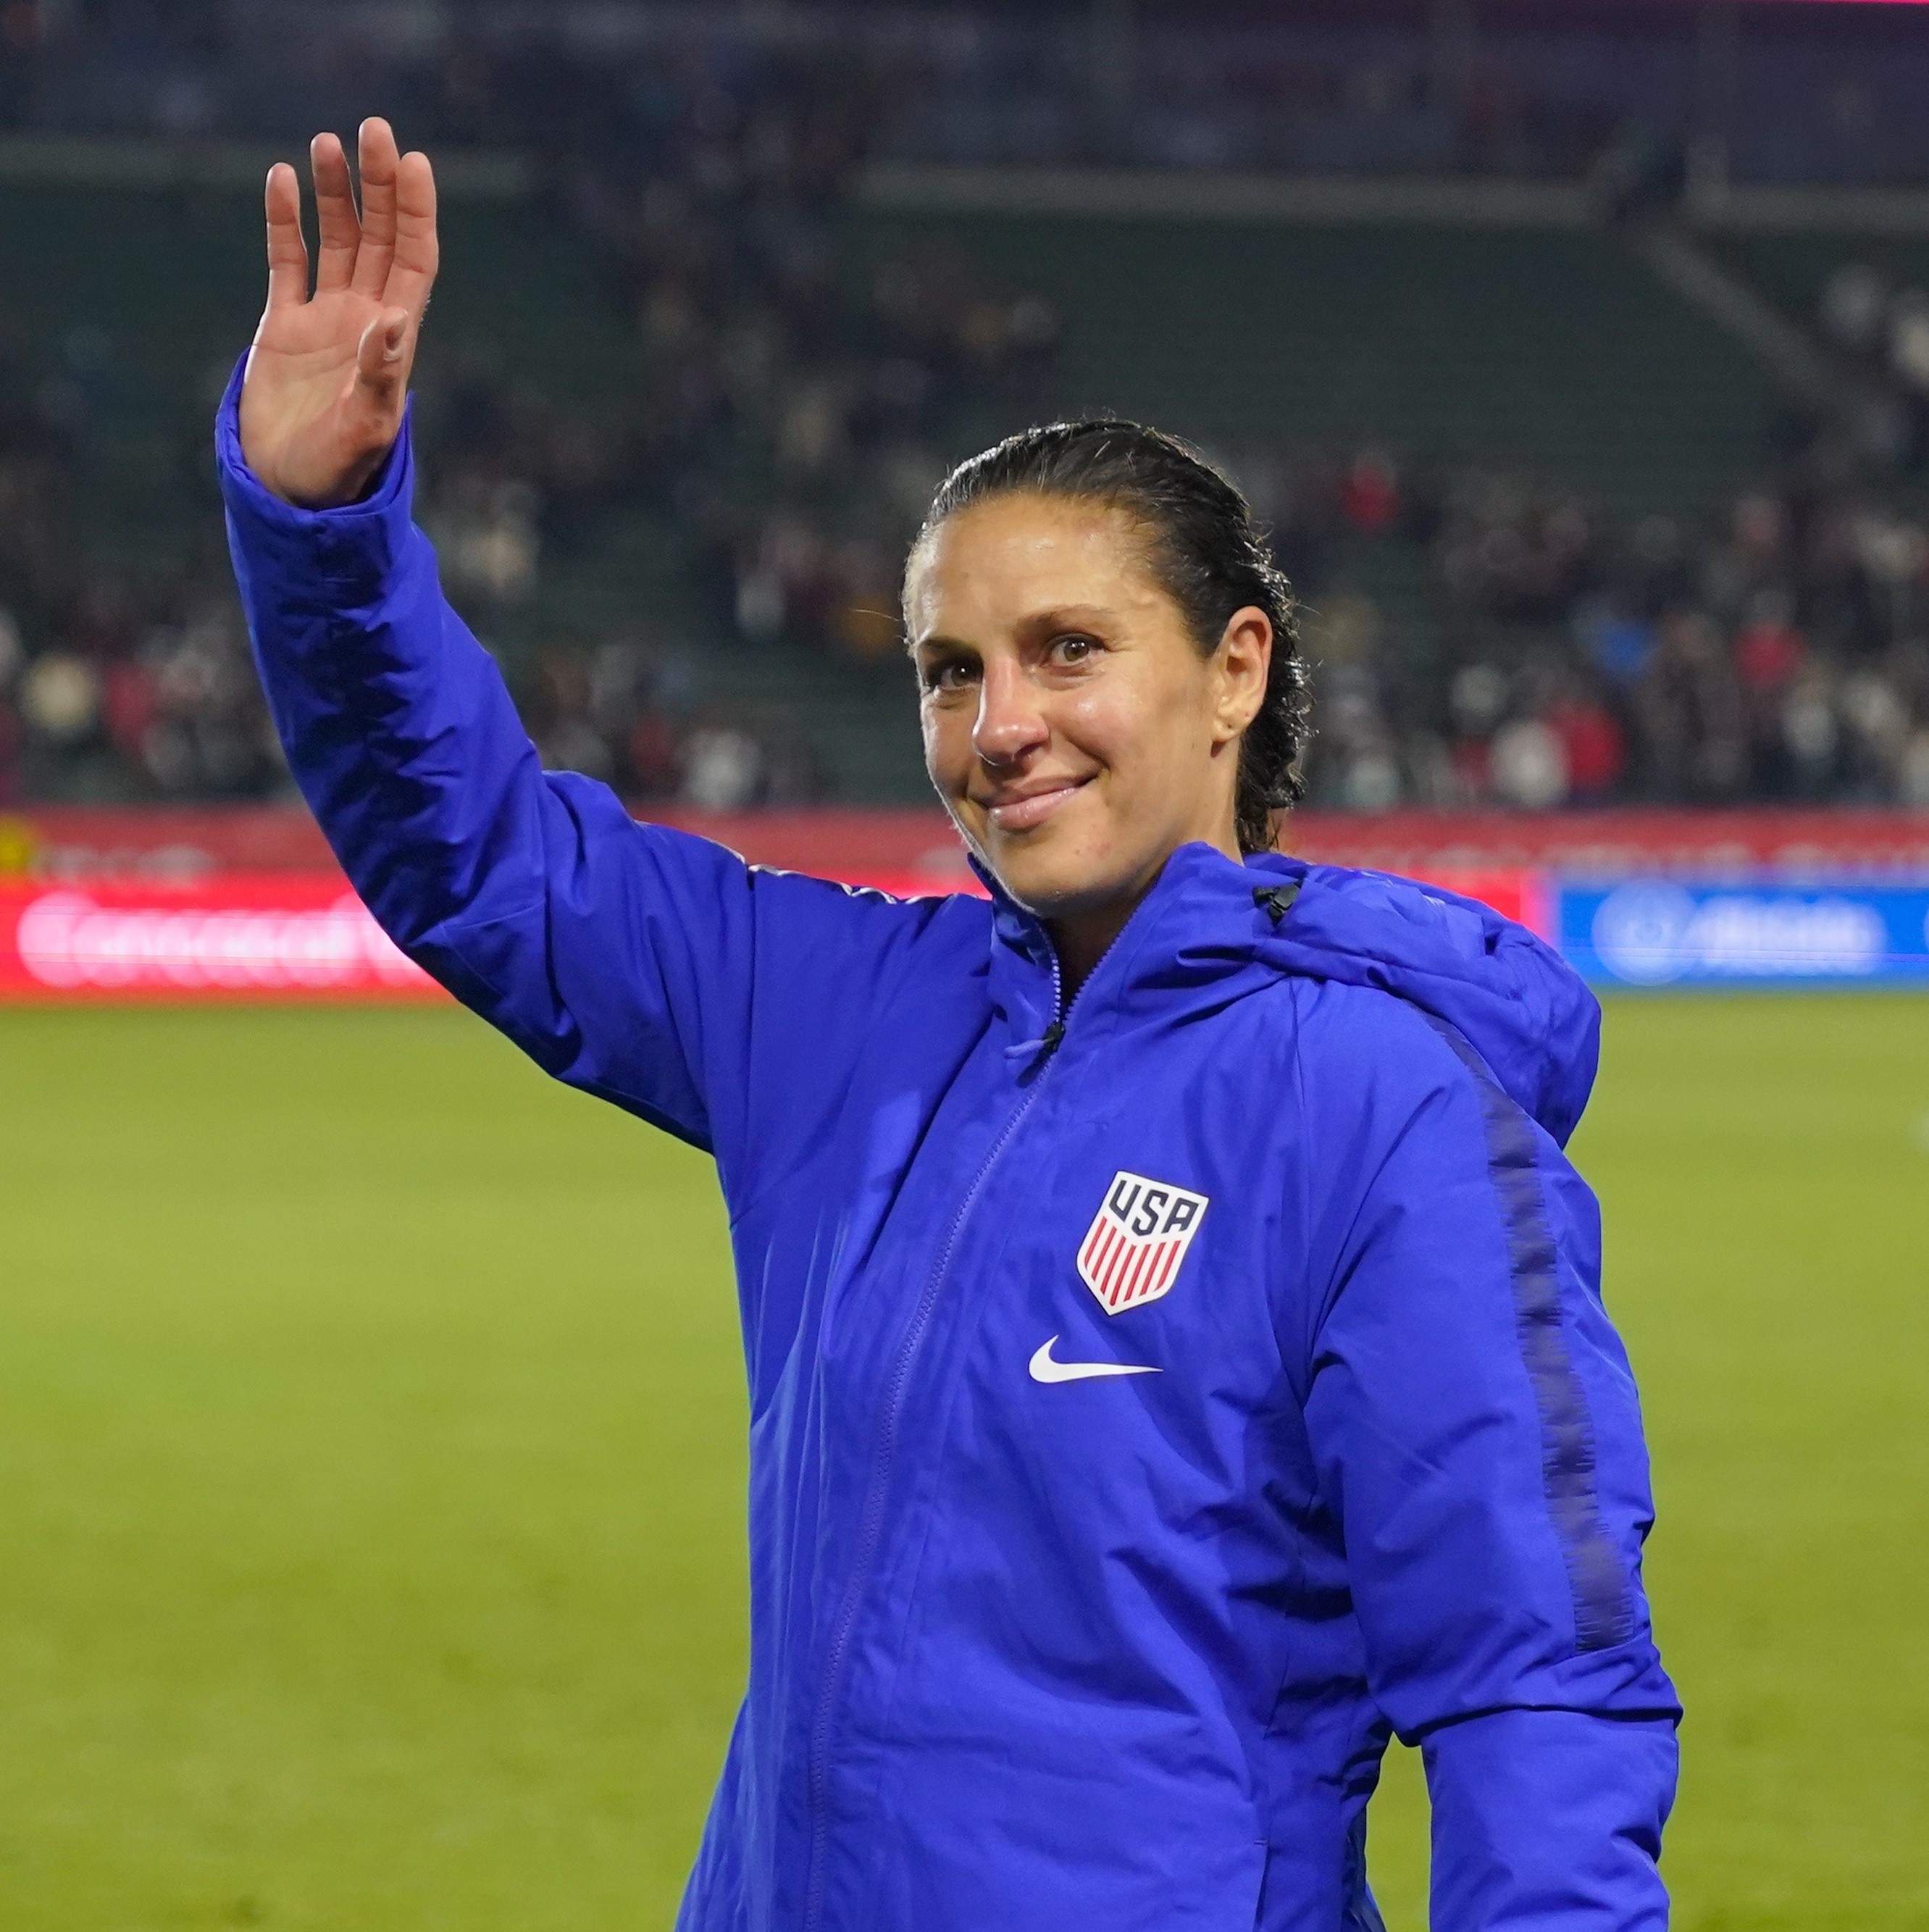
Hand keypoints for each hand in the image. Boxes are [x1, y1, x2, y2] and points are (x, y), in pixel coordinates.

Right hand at [238, 118, 438, 508]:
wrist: (290, 494)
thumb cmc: (338, 472)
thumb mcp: (366, 427)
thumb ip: (382, 376)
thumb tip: (395, 322)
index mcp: (394, 341)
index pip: (414, 261)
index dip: (416, 213)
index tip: (415, 163)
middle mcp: (365, 321)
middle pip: (379, 238)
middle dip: (380, 186)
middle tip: (374, 129)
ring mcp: (325, 320)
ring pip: (336, 240)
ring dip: (336, 193)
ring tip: (327, 142)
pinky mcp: (284, 327)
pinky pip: (287, 261)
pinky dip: (284, 220)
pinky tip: (282, 179)